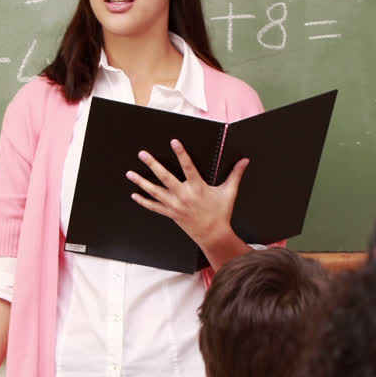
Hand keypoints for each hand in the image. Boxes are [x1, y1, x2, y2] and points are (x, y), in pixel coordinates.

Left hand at [127, 139, 248, 250]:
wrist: (213, 235)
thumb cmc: (221, 213)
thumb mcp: (229, 193)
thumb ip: (236, 174)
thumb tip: (245, 160)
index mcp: (198, 187)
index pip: (188, 166)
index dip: (181, 153)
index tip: (174, 141)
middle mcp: (184, 195)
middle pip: (165, 177)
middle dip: (153, 165)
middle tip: (142, 154)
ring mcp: (175, 205)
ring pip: (155, 191)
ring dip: (142, 182)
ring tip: (130, 173)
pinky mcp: (171, 214)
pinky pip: (154, 207)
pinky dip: (144, 201)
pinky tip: (134, 194)